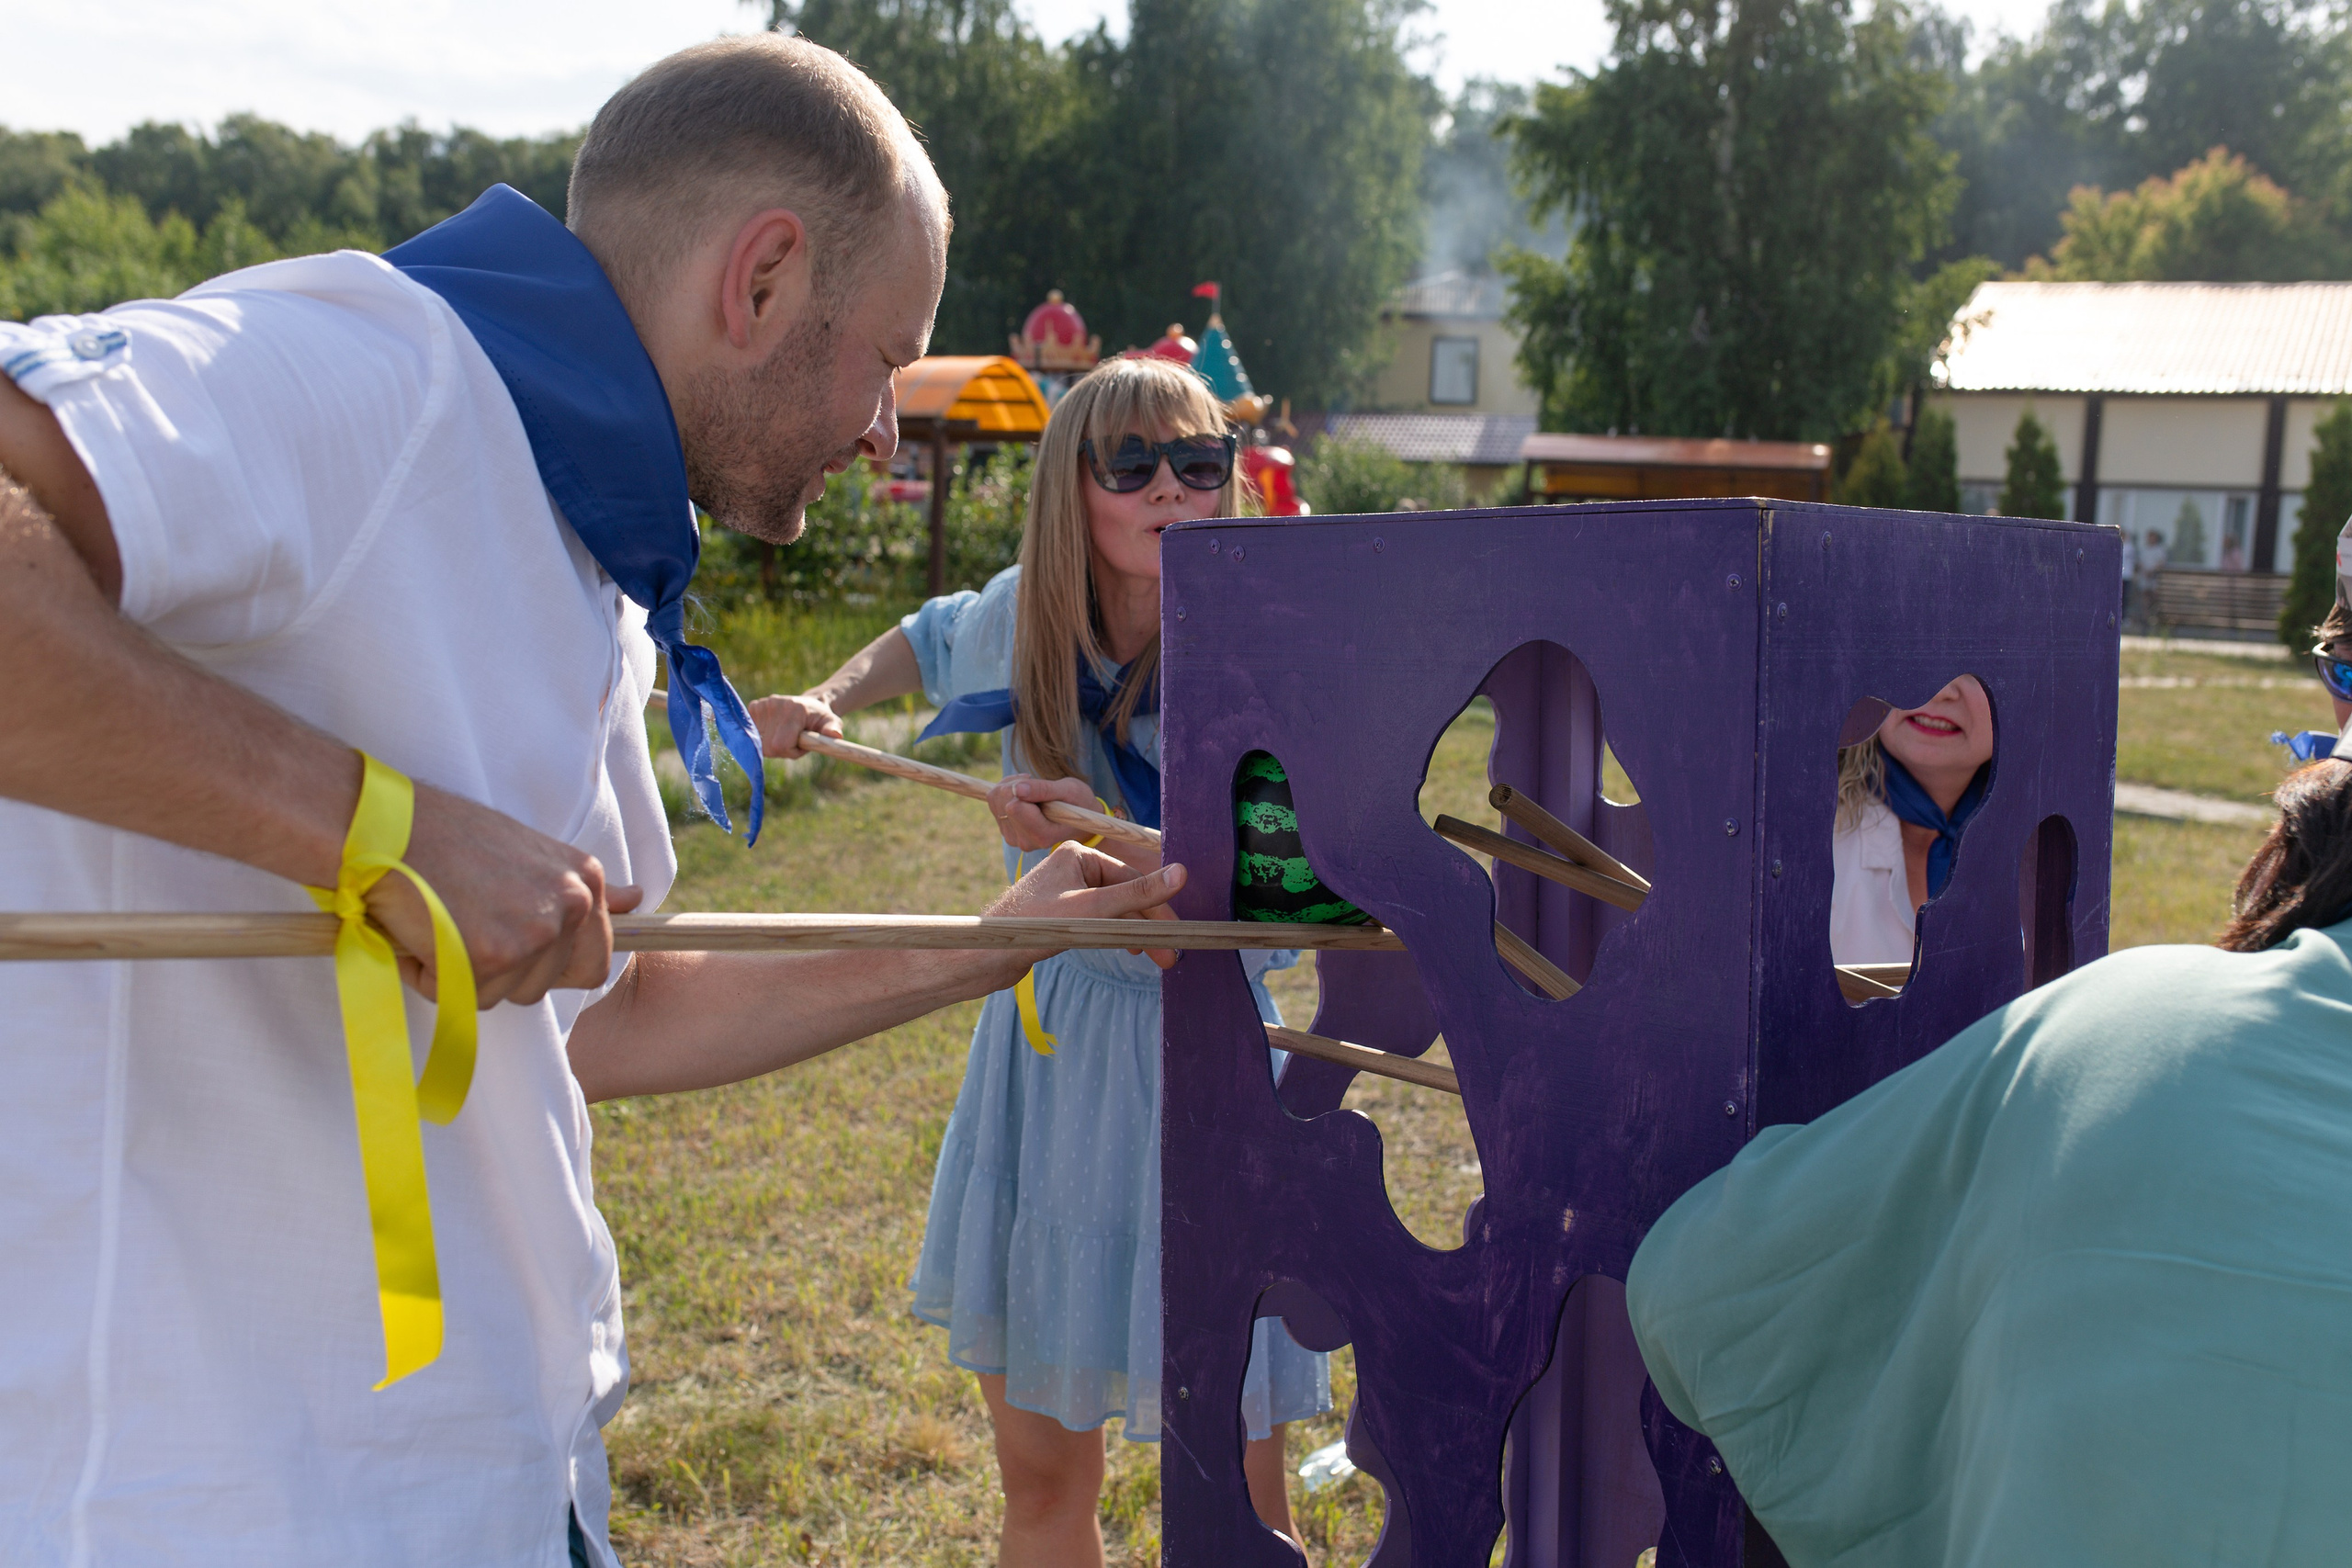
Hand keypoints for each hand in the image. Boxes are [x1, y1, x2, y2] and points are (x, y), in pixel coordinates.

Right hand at [367, 780, 640, 1008]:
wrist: (383, 824)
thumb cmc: (445, 836)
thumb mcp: (532, 852)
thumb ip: (583, 887)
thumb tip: (636, 901)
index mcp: (584, 879)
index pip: (595, 961)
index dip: (548, 965)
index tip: (511, 945)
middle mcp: (570, 905)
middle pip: (545, 984)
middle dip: (501, 970)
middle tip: (463, 922)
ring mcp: (534, 934)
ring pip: (501, 994)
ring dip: (463, 973)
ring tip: (440, 919)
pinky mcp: (491, 959)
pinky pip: (459, 998)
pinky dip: (430, 975)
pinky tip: (419, 930)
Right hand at [748, 692, 842, 758]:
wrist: (810, 704)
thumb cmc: (821, 718)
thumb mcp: (831, 723)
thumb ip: (832, 729)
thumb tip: (835, 734)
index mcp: (795, 710)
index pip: (781, 745)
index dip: (790, 751)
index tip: (800, 745)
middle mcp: (776, 704)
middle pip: (768, 746)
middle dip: (781, 750)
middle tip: (793, 741)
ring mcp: (764, 704)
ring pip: (759, 742)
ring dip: (772, 744)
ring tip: (785, 735)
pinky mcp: (755, 706)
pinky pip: (753, 732)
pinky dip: (763, 736)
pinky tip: (775, 729)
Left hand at [982, 843, 1187, 977]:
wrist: (983, 955)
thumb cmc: (1032, 926)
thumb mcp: (1093, 909)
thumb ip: (1137, 894)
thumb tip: (1181, 873)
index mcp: (1078, 854)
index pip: (1130, 880)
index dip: (1157, 908)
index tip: (1176, 934)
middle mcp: (1072, 867)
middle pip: (1123, 895)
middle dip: (1146, 925)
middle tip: (1169, 955)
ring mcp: (1065, 891)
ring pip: (1111, 910)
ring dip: (1133, 932)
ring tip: (1155, 957)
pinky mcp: (1059, 914)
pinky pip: (1097, 920)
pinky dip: (1114, 934)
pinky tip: (1128, 948)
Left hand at [987, 773, 1107, 851]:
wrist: (1078, 818)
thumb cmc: (1078, 802)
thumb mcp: (1070, 790)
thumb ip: (1044, 790)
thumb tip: (1017, 790)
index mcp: (1042, 835)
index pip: (1014, 807)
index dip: (1024, 788)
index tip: (1040, 786)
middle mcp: (1025, 841)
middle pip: (1002, 801)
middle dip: (1016, 785)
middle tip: (1037, 785)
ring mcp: (1013, 838)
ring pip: (994, 799)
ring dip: (1011, 785)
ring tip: (1033, 789)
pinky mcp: (1006, 830)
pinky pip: (993, 800)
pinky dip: (1007, 790)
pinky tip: (1025, 794)